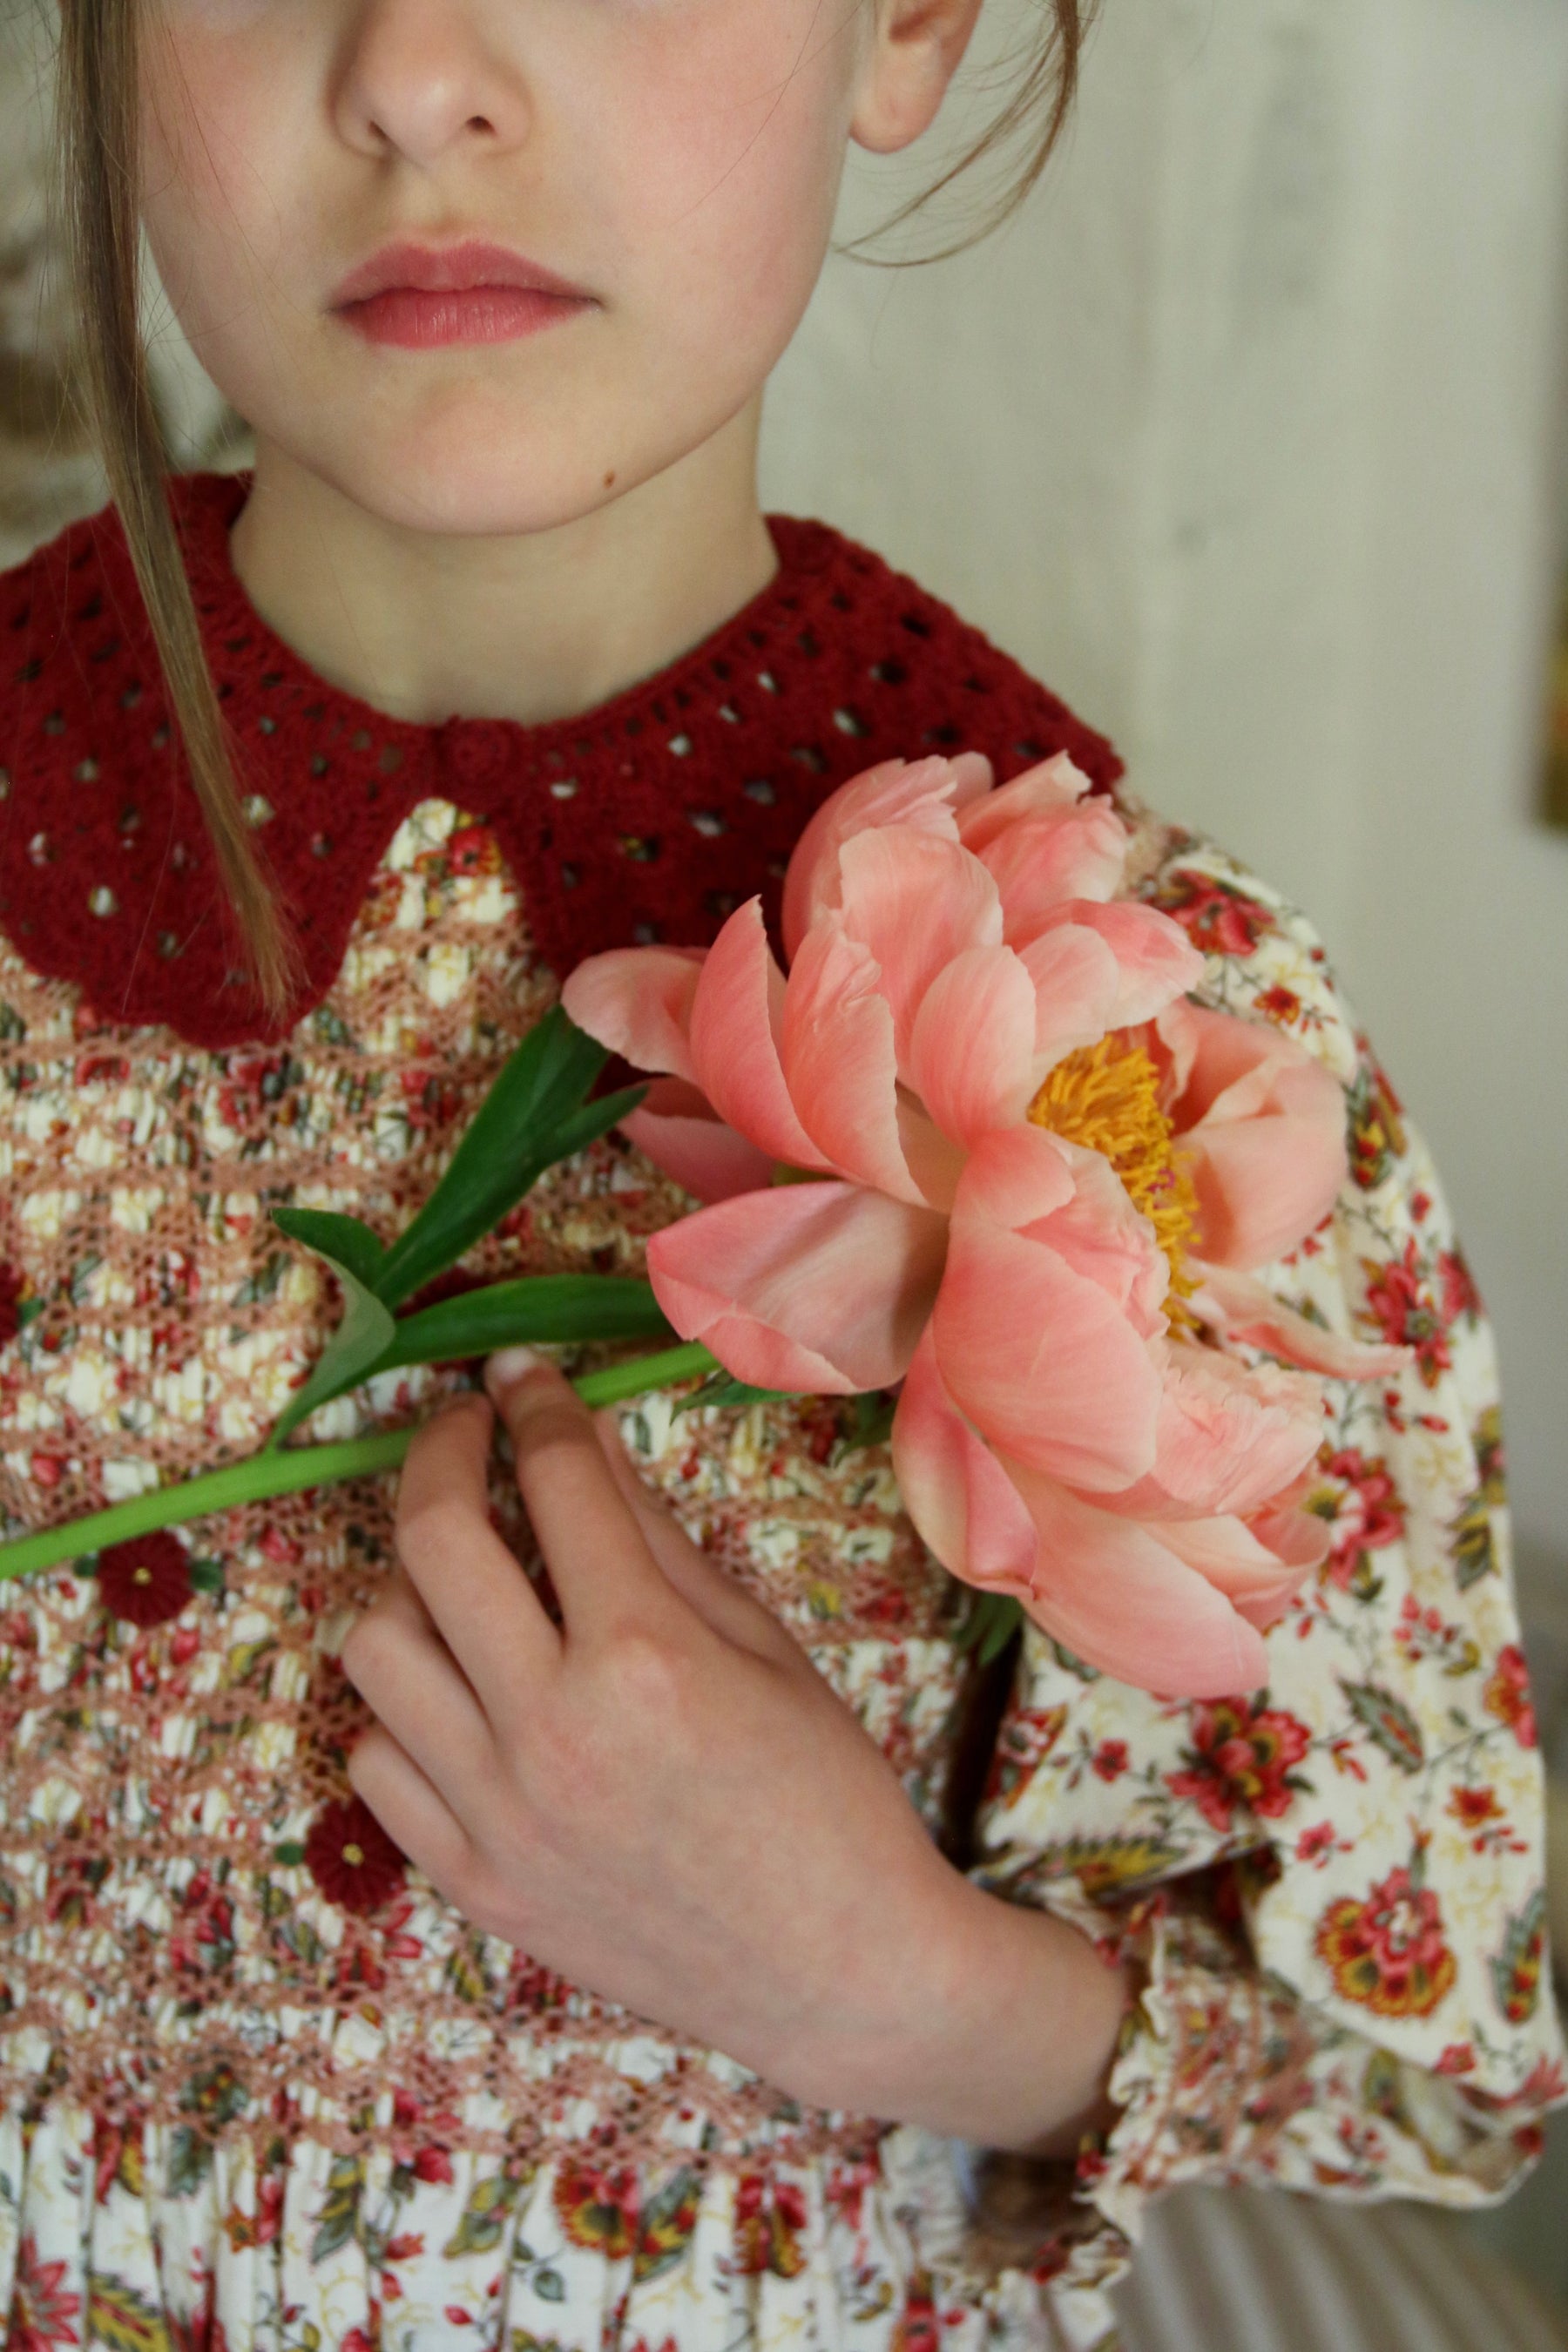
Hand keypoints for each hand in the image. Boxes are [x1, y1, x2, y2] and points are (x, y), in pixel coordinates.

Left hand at [342, 1353, 1127, 2148]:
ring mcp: (498, 1817)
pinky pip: (376, 1763)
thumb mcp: (759, 1641)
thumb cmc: (826, 1792)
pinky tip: (463, 1690)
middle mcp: (551, 1730)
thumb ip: (652, 1535)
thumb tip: (580, 1434)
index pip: (554, 1479)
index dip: (535, 1403)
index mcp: (645, 1655)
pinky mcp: (473, 1884)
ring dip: (410, 1584)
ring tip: (463, 1572)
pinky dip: (405, 1709)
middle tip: (467, 1432)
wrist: (839, 1970)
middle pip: (433, 1541)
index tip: (523, 1376)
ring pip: (375, 1648)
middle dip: (440, 1452)